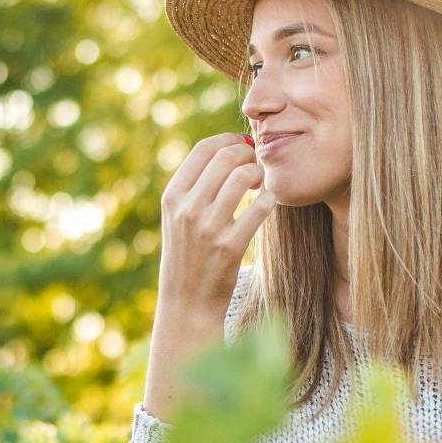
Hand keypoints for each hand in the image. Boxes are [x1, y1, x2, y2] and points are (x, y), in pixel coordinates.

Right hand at [156, 133, 274, 324]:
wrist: (186, 303)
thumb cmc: (188, 255)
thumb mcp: (177, 218)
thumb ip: (194, 186)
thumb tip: (227, 150)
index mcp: (172, 196)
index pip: (204, 149)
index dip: (229, 139)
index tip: (242, 145)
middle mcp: (187, 208)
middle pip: (226, 157)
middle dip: (248, 154)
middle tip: (256, 165)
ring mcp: (208, 228)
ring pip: (244, 176)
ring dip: (259, 174)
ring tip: (260, 184)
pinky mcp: (229, 246)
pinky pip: (260, 207)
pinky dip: (269, 200)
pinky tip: (268, 203)